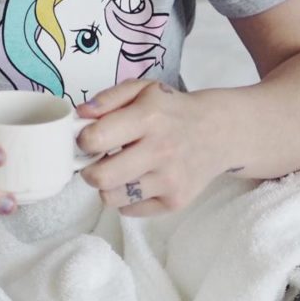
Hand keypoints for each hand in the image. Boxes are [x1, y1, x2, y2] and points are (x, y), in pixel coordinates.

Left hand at [75, 80, 233, 215]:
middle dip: (89, 170)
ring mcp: (170, 180)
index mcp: (149, 118)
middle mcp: (161, 151)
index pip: (95, 139)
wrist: (220, 132)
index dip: (83, 139)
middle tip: (97, 161)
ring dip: (107, 186)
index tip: (89, 138)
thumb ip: (108, 98)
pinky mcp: (176, 202)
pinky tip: (139, 180)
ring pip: (112, 198)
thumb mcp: (143, 90)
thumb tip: (79, 115)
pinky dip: (127, 198)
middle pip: (100, 178)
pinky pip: (130, 210)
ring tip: (119, 170)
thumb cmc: (172, 110)